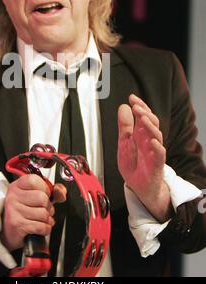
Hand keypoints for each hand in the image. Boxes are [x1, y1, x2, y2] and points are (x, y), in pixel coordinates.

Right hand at [3, 174, 65, 250]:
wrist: (10, 232)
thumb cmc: (24, 212)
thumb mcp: (37, 196)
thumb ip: (52, 191)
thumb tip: (60, 191)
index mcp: (17, 186)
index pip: (35, 180)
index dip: (44, 188)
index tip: (43, 194)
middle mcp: (13, 196)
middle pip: (42, 198)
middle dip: (48, 207)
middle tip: (43, 210)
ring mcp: (14, 210)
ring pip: (43, 213)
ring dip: (47, 219)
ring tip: (41, 219)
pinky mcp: (17, 224)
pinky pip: (41, 226)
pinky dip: (45, 229)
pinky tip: (40, 227)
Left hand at [117, 94, 171, 221]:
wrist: (138, 185)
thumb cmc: (134, 163)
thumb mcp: (124, 141)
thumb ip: (124, 125)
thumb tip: (123, 107)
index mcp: (141, 133)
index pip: (143, 115)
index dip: (139, 106)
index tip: (132, 98)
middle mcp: (149, 140)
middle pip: (151, 122)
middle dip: (145, 112)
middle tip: (136, 106)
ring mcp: (154, 151)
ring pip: (157, 135)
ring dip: (150, 126)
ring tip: (143, 119)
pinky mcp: (156, 164)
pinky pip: (160, 154)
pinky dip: (157, 147)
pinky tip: (152, 141)